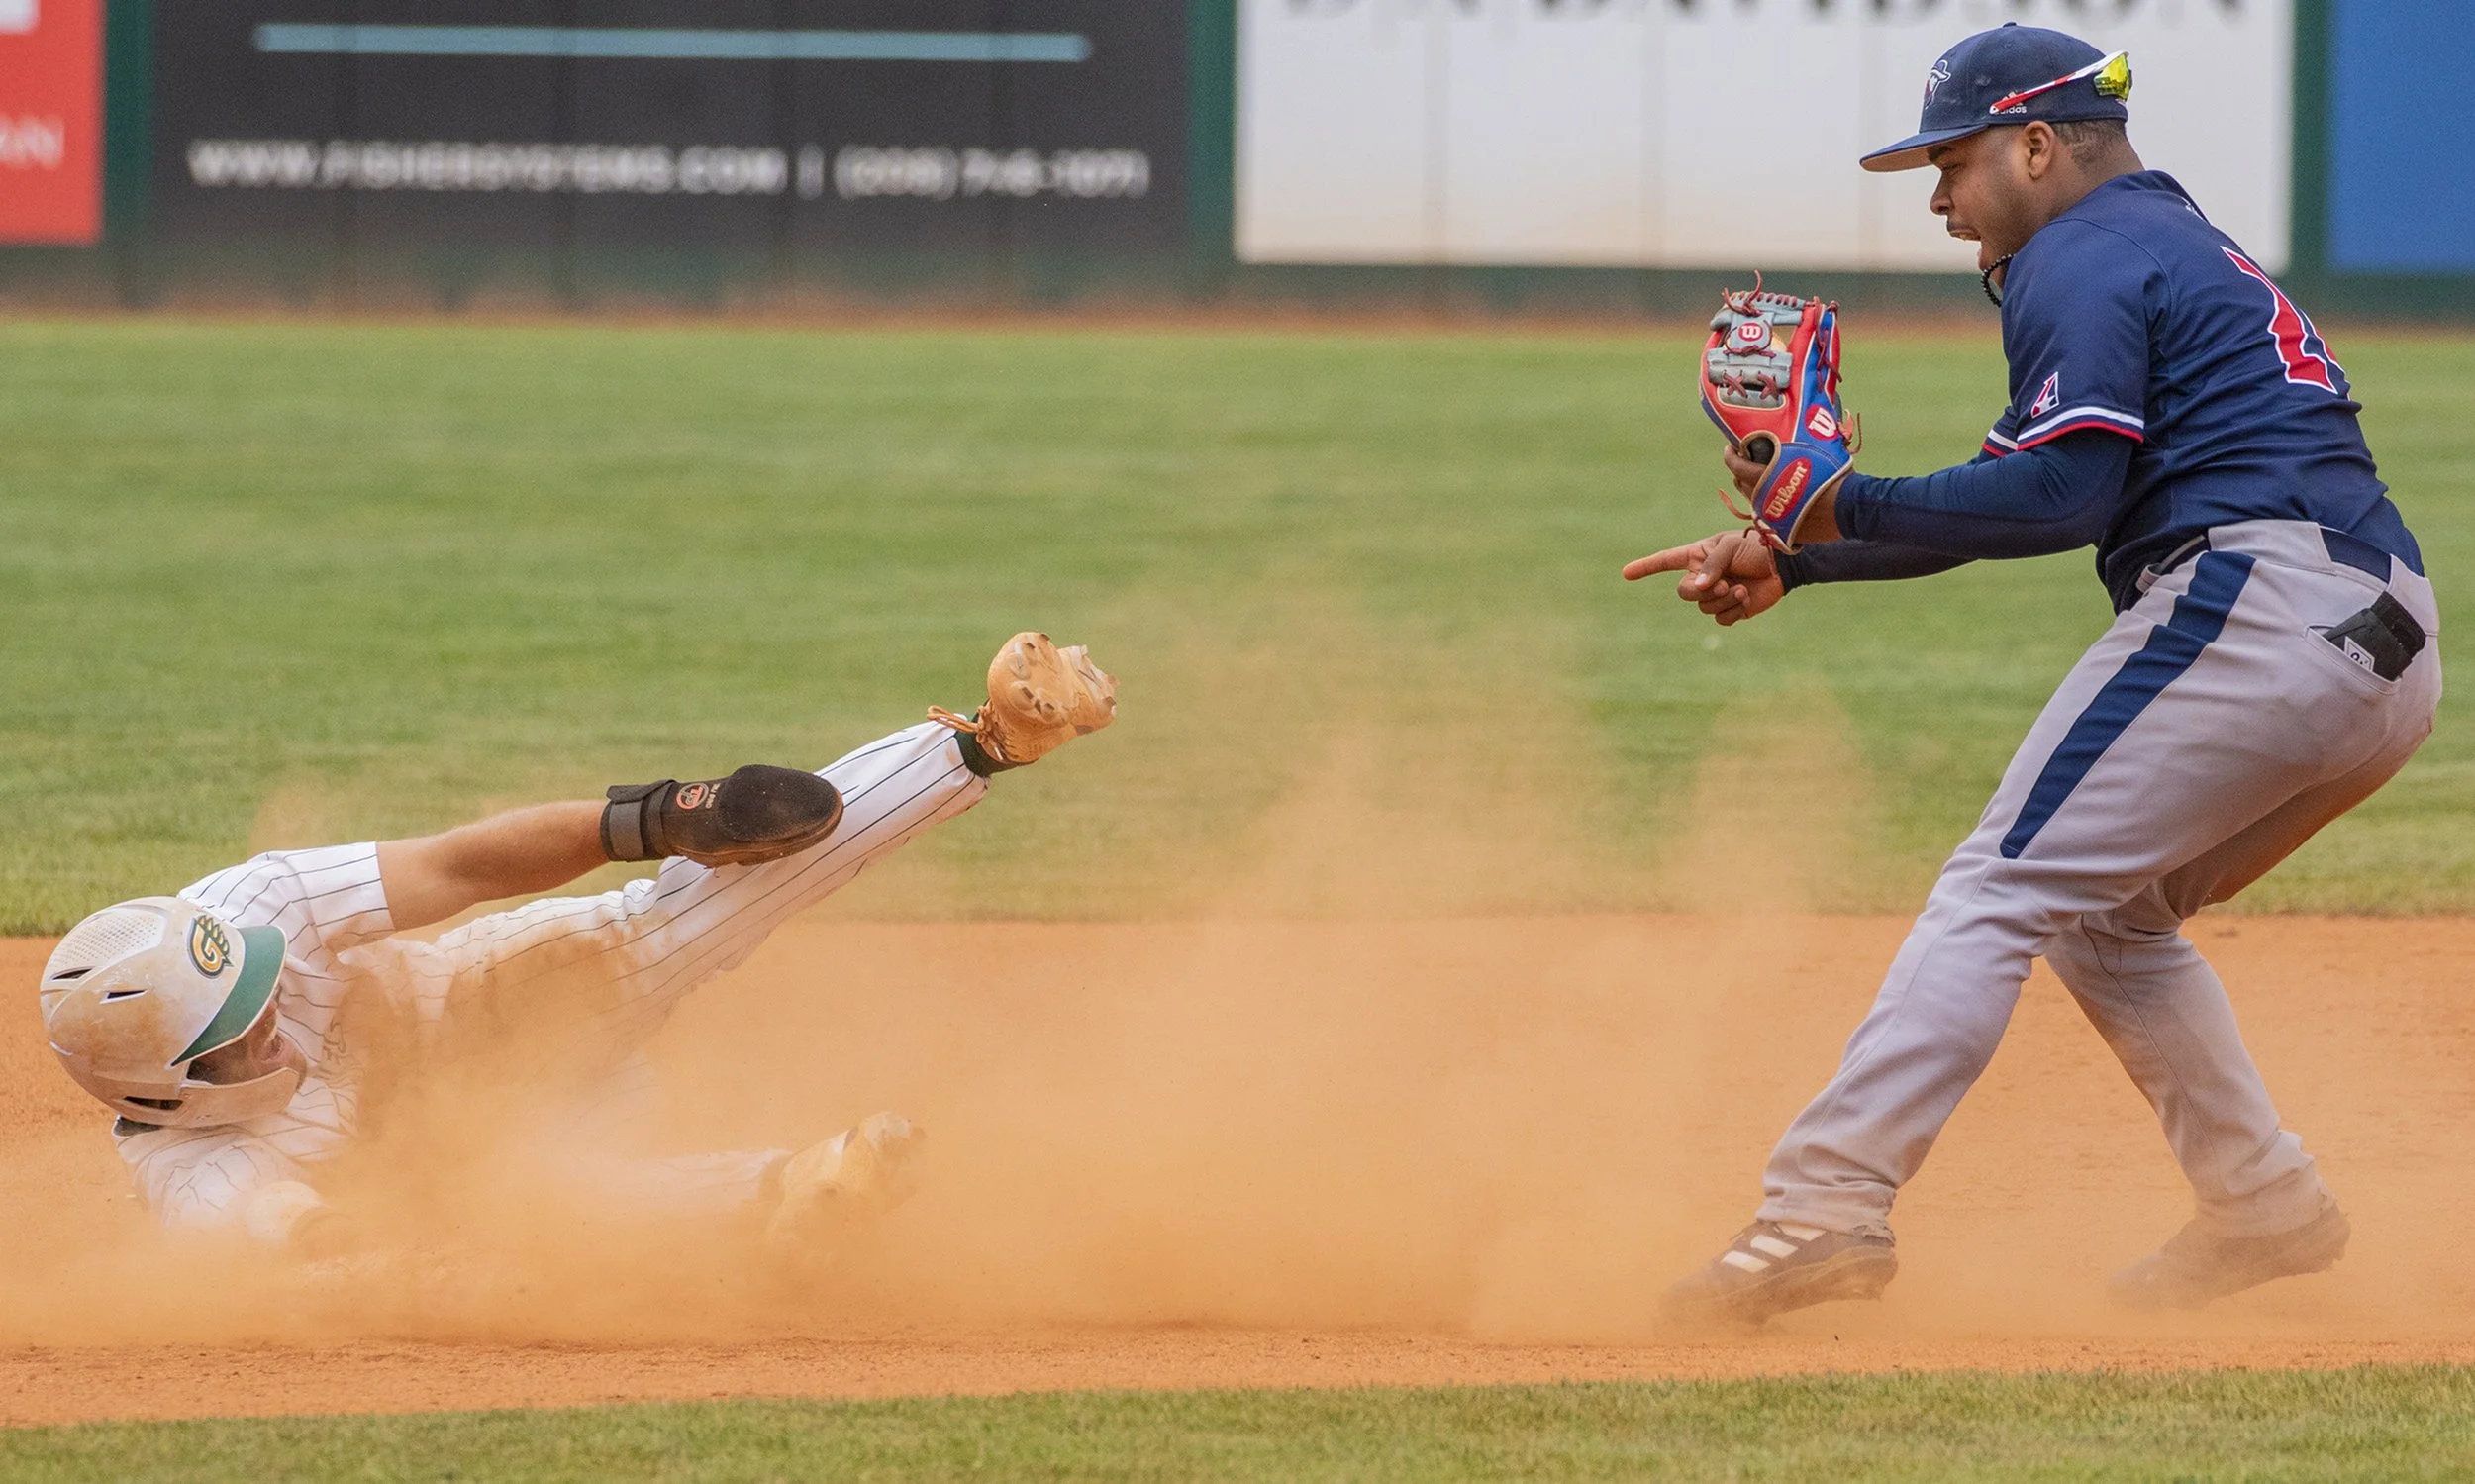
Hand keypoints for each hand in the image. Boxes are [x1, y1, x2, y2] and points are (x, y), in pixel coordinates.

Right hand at [1621, 528, 1784, 625]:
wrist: (1783, 565)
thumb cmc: (1756, 548)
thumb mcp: (1730, 548)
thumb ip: (1711, 565)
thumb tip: (1699, 588)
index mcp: (1698, 556)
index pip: (1666, 562)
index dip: (1646, 567)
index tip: (1625, 573)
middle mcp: (1704, 576)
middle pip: (1684, 592)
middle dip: (1701, 591)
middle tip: (1724, 584)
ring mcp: (1717, 594)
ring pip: (1704, 607)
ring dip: (1723, 600)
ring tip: (1740, 588)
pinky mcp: (1732, 609)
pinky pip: (1721, 619)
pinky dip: (1733, 610)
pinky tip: (1746, 598)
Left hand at [1719, 440, 1842, 545]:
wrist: (1851, 508)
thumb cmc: (1835, 476)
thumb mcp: (1817, 450)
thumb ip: (1799, 442)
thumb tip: (1802, 421)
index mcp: (1764, 477)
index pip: (1735, 466)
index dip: (1730, 455)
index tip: (1731, 448)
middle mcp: (1762, 499)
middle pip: (1741, 484)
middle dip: (1742, 470)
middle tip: (1751, 459)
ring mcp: (1770, 518)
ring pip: (1753, 501)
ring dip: (1756, 488)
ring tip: (1766, 477)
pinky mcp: (1782, 532)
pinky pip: (1768, 518)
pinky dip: (1770, 506)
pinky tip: (1780, 498)